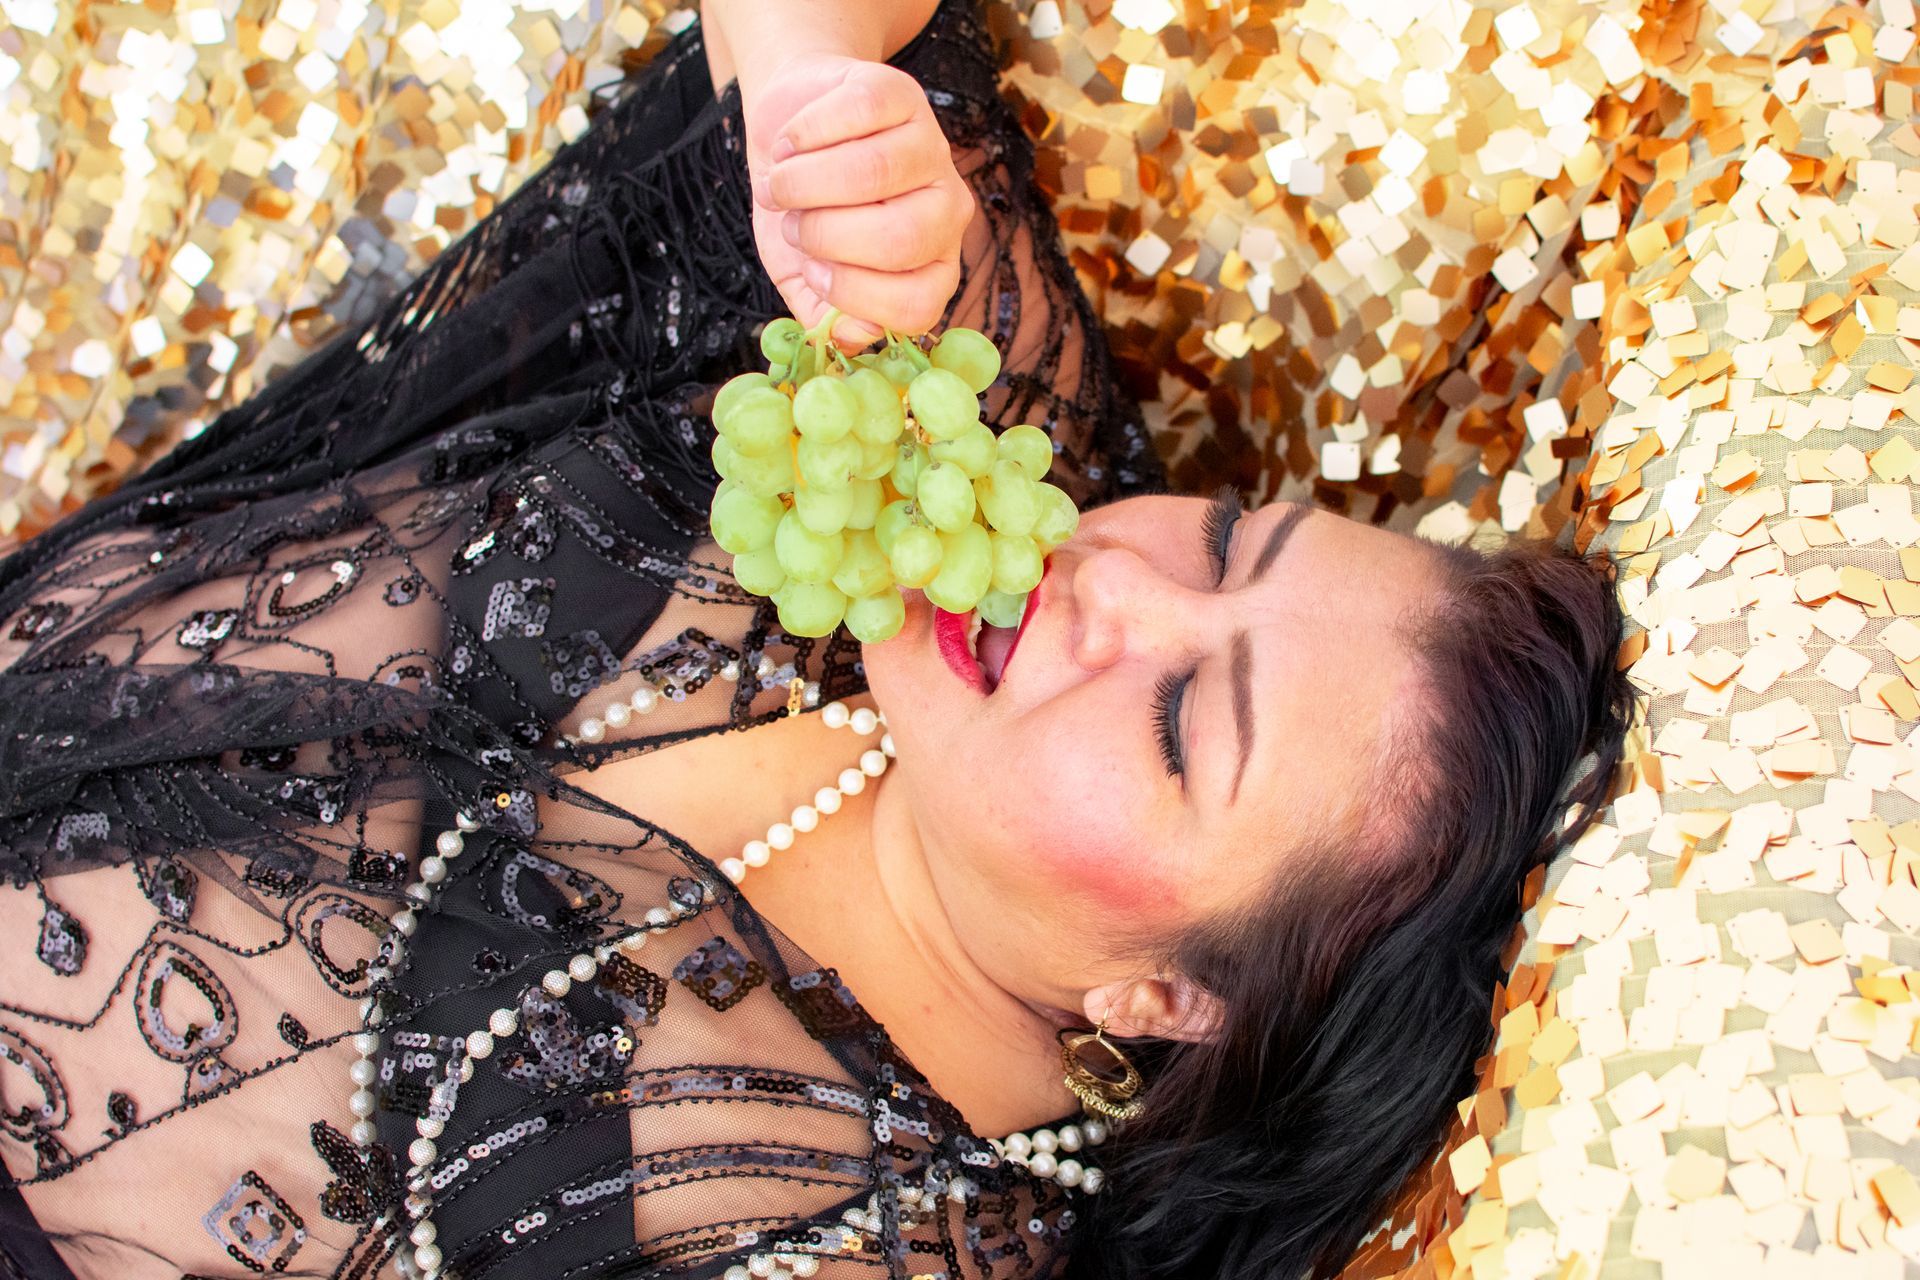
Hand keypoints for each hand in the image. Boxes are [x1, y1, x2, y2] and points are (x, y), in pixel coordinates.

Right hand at [742, 53, 974, 350]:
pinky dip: (801, 135)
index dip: (852, 296)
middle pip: (900, 239)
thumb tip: (855, 336)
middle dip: (823, 236)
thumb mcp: (804, 274)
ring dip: (803, 184)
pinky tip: (787, 146)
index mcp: (932, 266)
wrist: (785, 130)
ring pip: (873, 173)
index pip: (917, 305)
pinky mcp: (902, 95)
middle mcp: (947, 210)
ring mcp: (930, 148)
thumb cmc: (802, 210)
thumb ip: (825, 315)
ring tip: (780, 186)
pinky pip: (854, 115)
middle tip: (792, 225)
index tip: (812, 272)